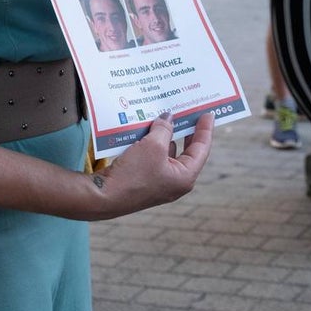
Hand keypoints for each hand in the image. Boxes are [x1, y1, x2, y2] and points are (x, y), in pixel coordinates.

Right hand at [89, 111, 213, 219]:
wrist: (102, 197)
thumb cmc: (133, 174)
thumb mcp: (153, 146)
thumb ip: (164, 129)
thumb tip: (168, 118)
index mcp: (185, 177)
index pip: (202, 149)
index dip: (205, 129)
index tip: (208, 113)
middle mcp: (175, 182)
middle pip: (187, 152)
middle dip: (187, 132)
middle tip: (191, 114)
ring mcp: (160, 183)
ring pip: (169, 154)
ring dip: (167, 136)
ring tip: (169, 116)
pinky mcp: (144, 181)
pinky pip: (155, 158)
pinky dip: (154, 144)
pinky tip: (149, 131)